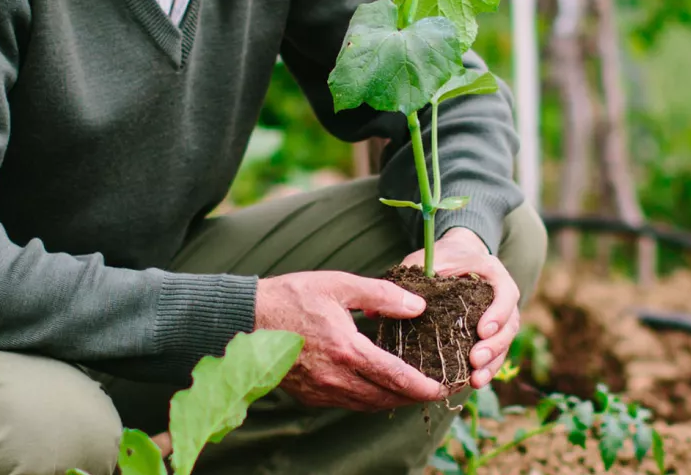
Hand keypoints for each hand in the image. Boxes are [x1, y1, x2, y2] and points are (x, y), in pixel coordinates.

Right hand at [255, 271, 447, 409]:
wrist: (244, 319)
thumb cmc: (290, 297)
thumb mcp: (338, 285)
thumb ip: (381, 296)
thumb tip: (416, 306)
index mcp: (346, 351)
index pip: (396, 377)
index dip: (425, 386)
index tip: (445, 387)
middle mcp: (335, 378)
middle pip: (386, 397)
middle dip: (414, 397)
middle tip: (436, 389)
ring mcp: (320, 391)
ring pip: (367, 405)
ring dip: (392, 400)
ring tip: (412, 390)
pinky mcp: (309, 396)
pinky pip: (347, 403)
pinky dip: (368, 399)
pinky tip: (376, 386)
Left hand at [400, 227, 520, 389]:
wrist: (459, 256)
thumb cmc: (441, 258)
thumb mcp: (424, 262)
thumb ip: (404, 281)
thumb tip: (369, 313)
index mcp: (493, 274)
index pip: (506, 294)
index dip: (498, 313)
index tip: (481, 329)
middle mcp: (503, 296)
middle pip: (509, 325)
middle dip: (494, 346)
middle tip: (475, 360)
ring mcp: (500, 317)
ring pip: (504, 343)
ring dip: (492, 363)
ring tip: (475, 380)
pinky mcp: (492, 333)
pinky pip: (496, 353)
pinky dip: (487, 368)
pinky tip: (472, 382)